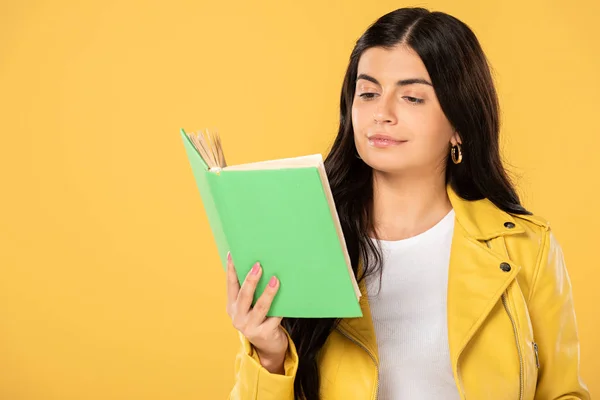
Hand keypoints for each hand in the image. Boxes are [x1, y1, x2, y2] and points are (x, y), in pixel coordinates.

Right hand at [225, 252, 288, 373]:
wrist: (268, 346)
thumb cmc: (260, 319)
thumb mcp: (250, 307)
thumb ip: (250, 292)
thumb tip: (259, 266)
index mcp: (232, 307)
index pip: (231, 285)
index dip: (231, 270)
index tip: (233, 254)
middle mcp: (238, 317)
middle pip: (244, 295)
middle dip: (251, 279)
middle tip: (259, 265)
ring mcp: (250, 327)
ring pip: (260, 307)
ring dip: (268, 293)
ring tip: (275, 280)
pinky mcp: (264, 333)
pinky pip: (274, 318)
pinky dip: (280, 308)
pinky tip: (287, 297)